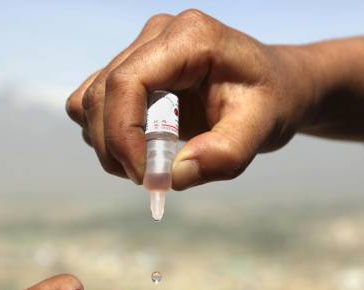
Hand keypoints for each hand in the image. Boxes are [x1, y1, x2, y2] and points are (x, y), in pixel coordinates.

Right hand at [66, 9, 316, 189]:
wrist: (273, 87)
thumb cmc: (270, 102)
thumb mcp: (262, 129)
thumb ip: (225, 155)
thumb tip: (174, 176)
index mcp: (190, 38)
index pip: (127, 81)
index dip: (124, 134)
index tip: (144, 176)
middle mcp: (157, 35)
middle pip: (101, 94)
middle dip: (115, 147)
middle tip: (149, 180)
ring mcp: (140, 50)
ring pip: (90, 101)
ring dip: (109, 144)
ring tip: (150, 164)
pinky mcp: (132, 71)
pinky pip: (94, 104)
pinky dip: (107, 135)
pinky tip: (141, 148)